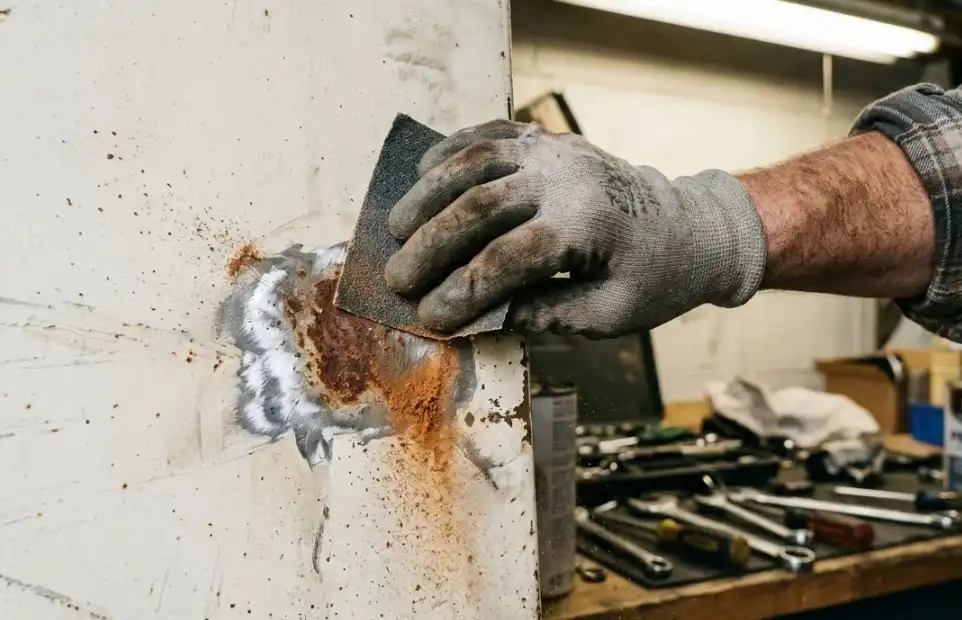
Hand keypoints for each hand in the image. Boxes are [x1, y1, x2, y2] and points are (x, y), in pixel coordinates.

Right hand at [384, 120, 766, 338]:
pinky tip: (423, 174)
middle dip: (429, 247)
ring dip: (426, 195)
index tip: (429, 319)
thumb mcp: (609, 316)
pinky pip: (489, 134)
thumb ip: (543, 316)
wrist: (692, 228)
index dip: (459, 294)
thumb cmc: (654, 279)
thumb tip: (477, 319)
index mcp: (584, 228)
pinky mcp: (549, 140)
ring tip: (395, 227)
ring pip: (472, 162)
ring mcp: (554, 152)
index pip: (503, 262)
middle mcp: (565, 180)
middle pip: (476, 208)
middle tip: (398, 279)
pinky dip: (450, 151)